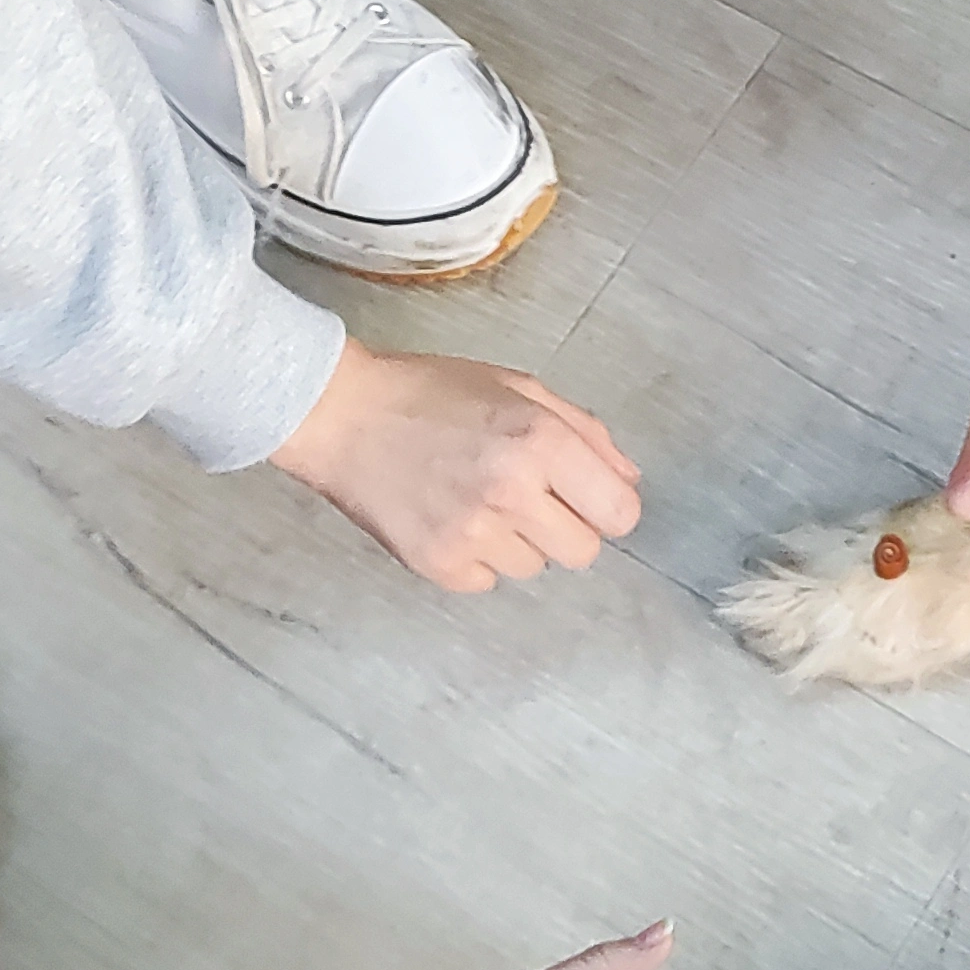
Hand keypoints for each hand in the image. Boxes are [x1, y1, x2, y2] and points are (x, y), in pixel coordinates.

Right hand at [273, 337, 642, 590]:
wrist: (342, 415)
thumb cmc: (429, 393)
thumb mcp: (517, 387)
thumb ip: (583, 431)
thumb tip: (627, 477)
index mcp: (541, 442)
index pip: (620, 514)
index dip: (606, 504)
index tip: (585, 496)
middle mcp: (513, 492)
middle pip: (582, 552)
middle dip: (565, 527)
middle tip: (527, 497)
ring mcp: (473, 533)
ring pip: (533, 568)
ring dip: (516, 541)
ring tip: (475, 499)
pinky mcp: (438, 564)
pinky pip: (486, 581)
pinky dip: (474, 558)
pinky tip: (449, 518)